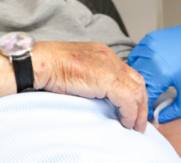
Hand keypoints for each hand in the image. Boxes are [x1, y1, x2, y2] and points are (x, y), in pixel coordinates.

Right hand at [33, 41, 147, 131]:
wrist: (39, 62)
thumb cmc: (49, 68)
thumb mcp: (77, 71)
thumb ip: (91, 80)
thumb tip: (100, 98)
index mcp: (103, 53)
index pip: (128, 74)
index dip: (134, 93)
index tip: (134, 110)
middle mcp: (109, 57)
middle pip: (137, 81)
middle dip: (141, 104)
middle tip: (139, 123)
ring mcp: (109, 66)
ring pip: (136, 91)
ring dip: (138, 112)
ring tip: (134, 127)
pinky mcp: (107, 78)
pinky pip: (127, 99)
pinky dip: (130, 113)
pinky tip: (125, 122)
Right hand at [128, 5, 180, 122]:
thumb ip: (175, 109)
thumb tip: (160, 119)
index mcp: (161, 74)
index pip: (145, 96)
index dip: (147, 106)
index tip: (150, 110)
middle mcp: (151, 60)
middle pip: (137, 83)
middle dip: (142, 92)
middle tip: (151, 96)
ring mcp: (148, 48)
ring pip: (134, 68)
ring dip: (139, 77)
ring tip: (150, 81)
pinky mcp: (148, 40)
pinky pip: (136, 55)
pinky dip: (139, 63)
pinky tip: (150, 67)